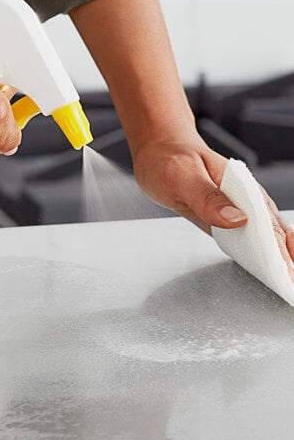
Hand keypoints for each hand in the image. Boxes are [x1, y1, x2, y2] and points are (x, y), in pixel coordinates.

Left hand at [132, 131, 293, 271]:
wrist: (159, 151)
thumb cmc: (170, 158)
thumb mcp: (181, 175)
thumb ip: (206, 197)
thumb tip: (236, 219)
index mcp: (243, 188)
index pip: (269, 225)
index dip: (281, 251)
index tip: (288, 273)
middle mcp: (246, 201)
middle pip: (276, 236)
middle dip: (288, 262)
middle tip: (291, 287)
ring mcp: (238, 212)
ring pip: (266, 240)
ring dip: (278, 262)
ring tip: (286, 286)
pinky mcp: (225, 220)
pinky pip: (246, 241)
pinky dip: (258, 258)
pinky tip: (265, 273)